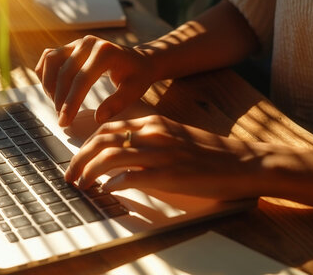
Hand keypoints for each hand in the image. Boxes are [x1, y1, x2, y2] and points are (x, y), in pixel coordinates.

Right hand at [35, 35, 156, 126]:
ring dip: (49, 85)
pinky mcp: (70, 46)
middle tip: (62, 119)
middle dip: (60, 99)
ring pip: (51, 61)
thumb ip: (117, 104)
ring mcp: (78, 42)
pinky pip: (49, 58)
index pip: (82, 79)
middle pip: (64, 72)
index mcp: (105, 52)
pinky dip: (45, 74)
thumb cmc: (137, 76)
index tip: (65, 121)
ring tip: (57, 105)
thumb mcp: (134, 91)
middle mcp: (89, 43)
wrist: (139, 60)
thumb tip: (98, 117)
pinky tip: (51, 91)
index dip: (71, 102)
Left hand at [64, 115, 262, 199]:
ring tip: (81, 185)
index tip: (77, 159)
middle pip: (102, 141)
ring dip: (89, 172)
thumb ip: (147, 139)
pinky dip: (114, 183)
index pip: (106, 129)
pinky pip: (131, 176)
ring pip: (110, 157)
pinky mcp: (169, 174)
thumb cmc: (208, 151)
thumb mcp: (174, 135)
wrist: (242, 161)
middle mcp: (152, 133)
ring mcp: (160, 153)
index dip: (85, 145)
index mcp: (152, 122)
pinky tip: (107, 190)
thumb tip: (120, 153)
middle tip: (70, 175)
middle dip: (79, 159)